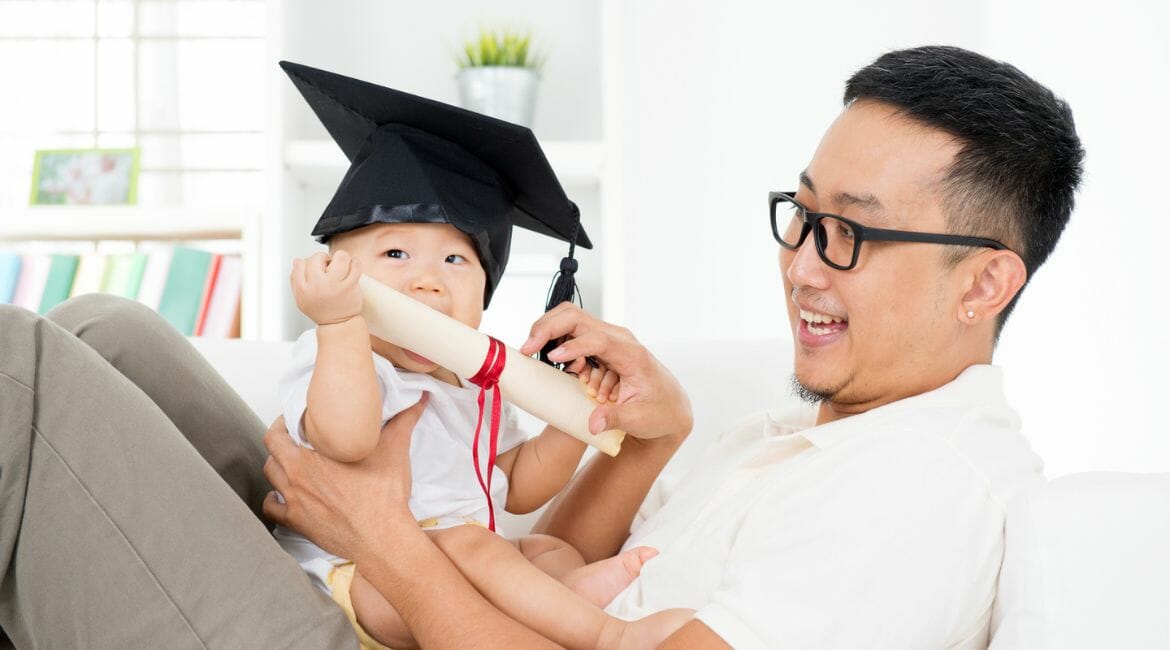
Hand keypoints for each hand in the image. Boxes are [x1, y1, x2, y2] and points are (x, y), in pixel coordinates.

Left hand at [262, 396, 427, 558]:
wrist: (382, 537)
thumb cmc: (384, 496)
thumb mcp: (394, 449)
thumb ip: (404, 419)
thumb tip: (418, 399)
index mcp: (310, 456)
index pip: (280, 430)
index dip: (287, 421)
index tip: (299, 419)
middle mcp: (296, 476)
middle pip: (272, 450)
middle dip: (280, 440)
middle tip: (294, 437)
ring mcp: (294, 501)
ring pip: (271, 476)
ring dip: (278, 466)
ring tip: (292, 462)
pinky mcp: (297, 522)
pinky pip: (272, 508)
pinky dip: (275, 499)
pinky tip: (285, 495)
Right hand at [291, 251, 363, 325]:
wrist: (338, 325)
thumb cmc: (321, 310)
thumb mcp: (301, 299)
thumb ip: (295, 279)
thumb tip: (297, 260)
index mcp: (303, 288)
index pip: (300, 263)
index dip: (309, 263)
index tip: (315, 270)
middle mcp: (318, 285)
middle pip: (318, 257)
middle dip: (324, 259)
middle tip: (329, 269)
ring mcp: (335, 285)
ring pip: (339, 257)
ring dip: (341, 259)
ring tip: (341, 267)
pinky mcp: (350, 286)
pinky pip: (355, 265)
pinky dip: (355, 263)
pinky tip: (352, 268)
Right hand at [520, 303, 691, 440]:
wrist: (668, 405)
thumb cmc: (657, 410)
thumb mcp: (639, 419)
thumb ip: (616, 419)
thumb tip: (594, 424)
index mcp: (631, 354)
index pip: (598, 339)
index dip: (574, 345)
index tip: (552, 357)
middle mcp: (618, 338)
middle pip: (575, 316)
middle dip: (547, 328)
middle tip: (526, 349)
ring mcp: (606, 338)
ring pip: (569, 319)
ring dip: (549, 335)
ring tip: (543, 361)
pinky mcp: (598, 344)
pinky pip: (570, 334)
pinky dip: (557, 344)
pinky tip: (563, 367)